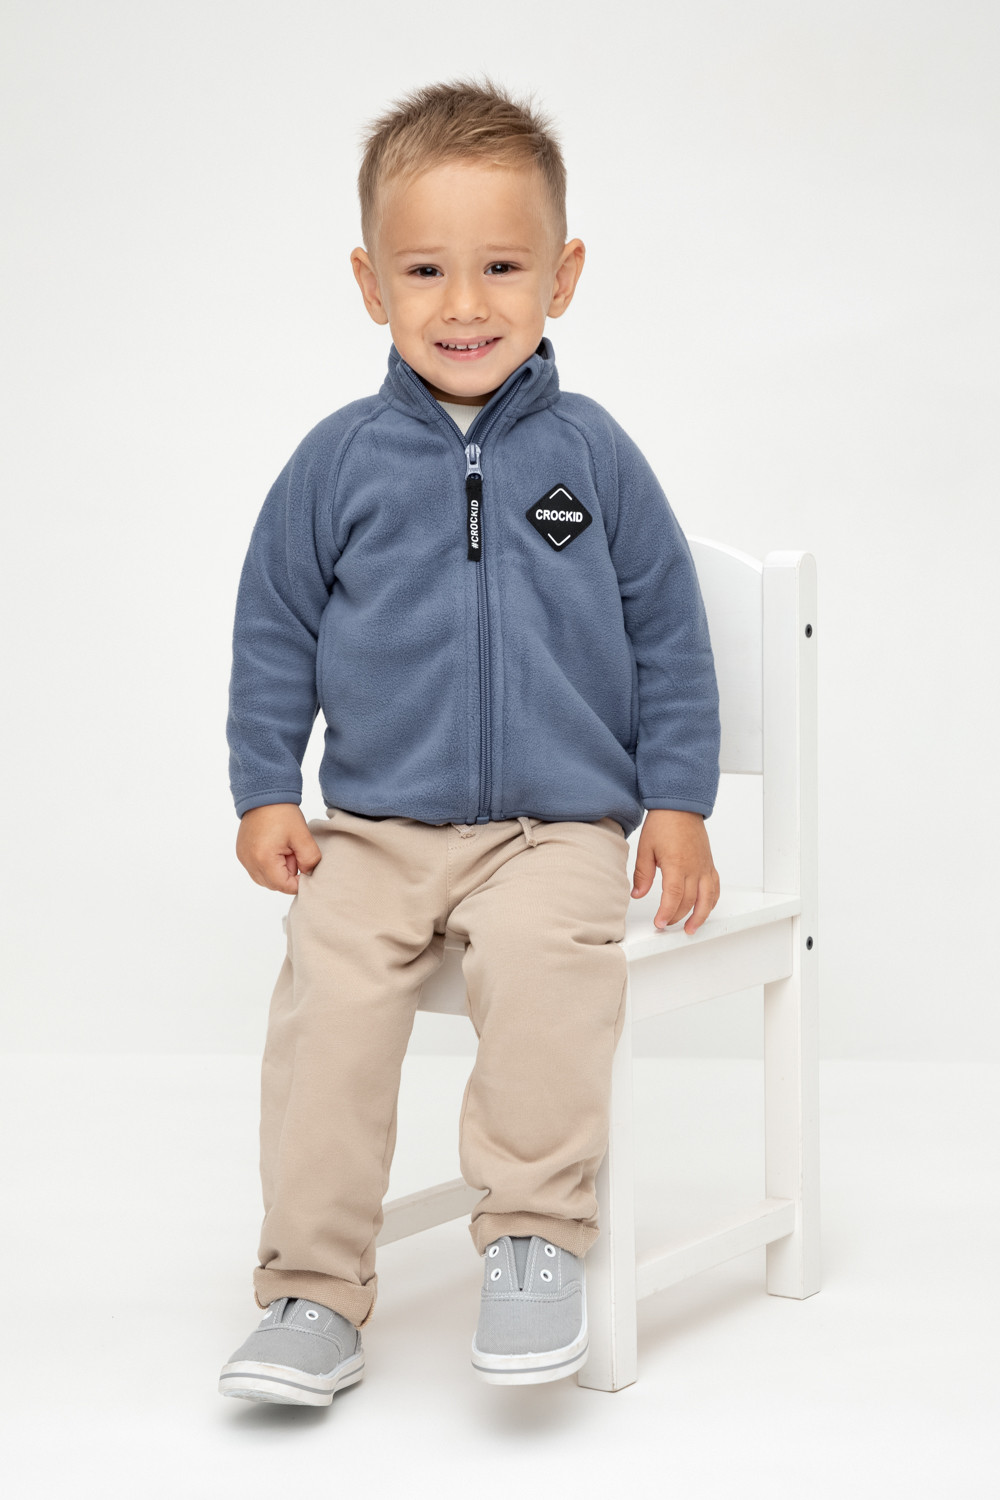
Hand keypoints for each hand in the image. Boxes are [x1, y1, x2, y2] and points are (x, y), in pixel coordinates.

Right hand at [236, 803, 321, 894]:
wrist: (264, 795)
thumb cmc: (282, 813)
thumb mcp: (303, 836)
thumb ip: (310, 860)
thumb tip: (308, 874)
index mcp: (264, 859)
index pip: (284, 886)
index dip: (298, 880)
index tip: (304, 865)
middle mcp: (249, 862)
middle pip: (273, 885)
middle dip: (287, 875)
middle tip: (293, 853)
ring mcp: (243, 858)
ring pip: (264, 879)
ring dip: (277, 871)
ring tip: (283, 849)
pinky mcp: (242, 853)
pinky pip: (256, 869)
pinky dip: (268, 865)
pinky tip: (274, 848)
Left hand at [630, 808, 719, 934]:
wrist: (680, 806)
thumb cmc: (663, 823)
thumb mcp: (645, 848)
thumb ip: (642, 874)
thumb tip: (637, 894)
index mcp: (677, 864)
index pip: (674, 897)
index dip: (667, 913)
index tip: (659, 923)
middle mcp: (694, 868)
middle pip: (690, 901)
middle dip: (678, 917)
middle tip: (666, 925)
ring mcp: (704, 866)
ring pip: (708, 898)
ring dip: (700, 916)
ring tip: (691, 929)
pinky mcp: (709, 864)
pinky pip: (715, 887)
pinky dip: (711, 901)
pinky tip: (704, 908)